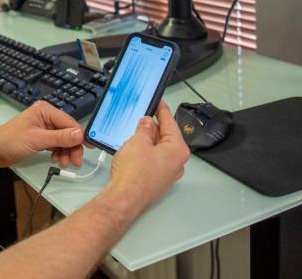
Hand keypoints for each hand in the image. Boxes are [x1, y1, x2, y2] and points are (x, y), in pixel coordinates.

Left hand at [0, 102, 84, 168]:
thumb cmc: (10, 141)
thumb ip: (60, 137)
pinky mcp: (41, 137)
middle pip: (68, 132)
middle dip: (72, 147)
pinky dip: (59, 152)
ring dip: (66, 152)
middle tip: (75, 161)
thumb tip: (79, 134)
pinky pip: (57, 144)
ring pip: (64, 140)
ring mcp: (44, 127)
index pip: (69, 122)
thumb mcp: (37, 140)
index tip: (88, 147)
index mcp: (45, 111)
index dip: (79, 136)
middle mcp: (46, 117)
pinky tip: (57, 160)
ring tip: (64, 163)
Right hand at [103, 101, 189, 218]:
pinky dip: (144, 153)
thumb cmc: (134, 175)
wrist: (124, 198)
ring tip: (133, 134)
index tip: (159, 102)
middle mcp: (176, 163)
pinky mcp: (156, 181)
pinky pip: (153, 161)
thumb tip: (147, 123)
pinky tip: (133, 151)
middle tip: (142, 117)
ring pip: (159, 150)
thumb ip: (144, 128)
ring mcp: (167, 174)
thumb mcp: (138, 141)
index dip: (162, 110)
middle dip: (153, 127)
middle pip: (166, 137)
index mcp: (178, 150)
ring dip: (147, 141)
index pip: (171, 123)